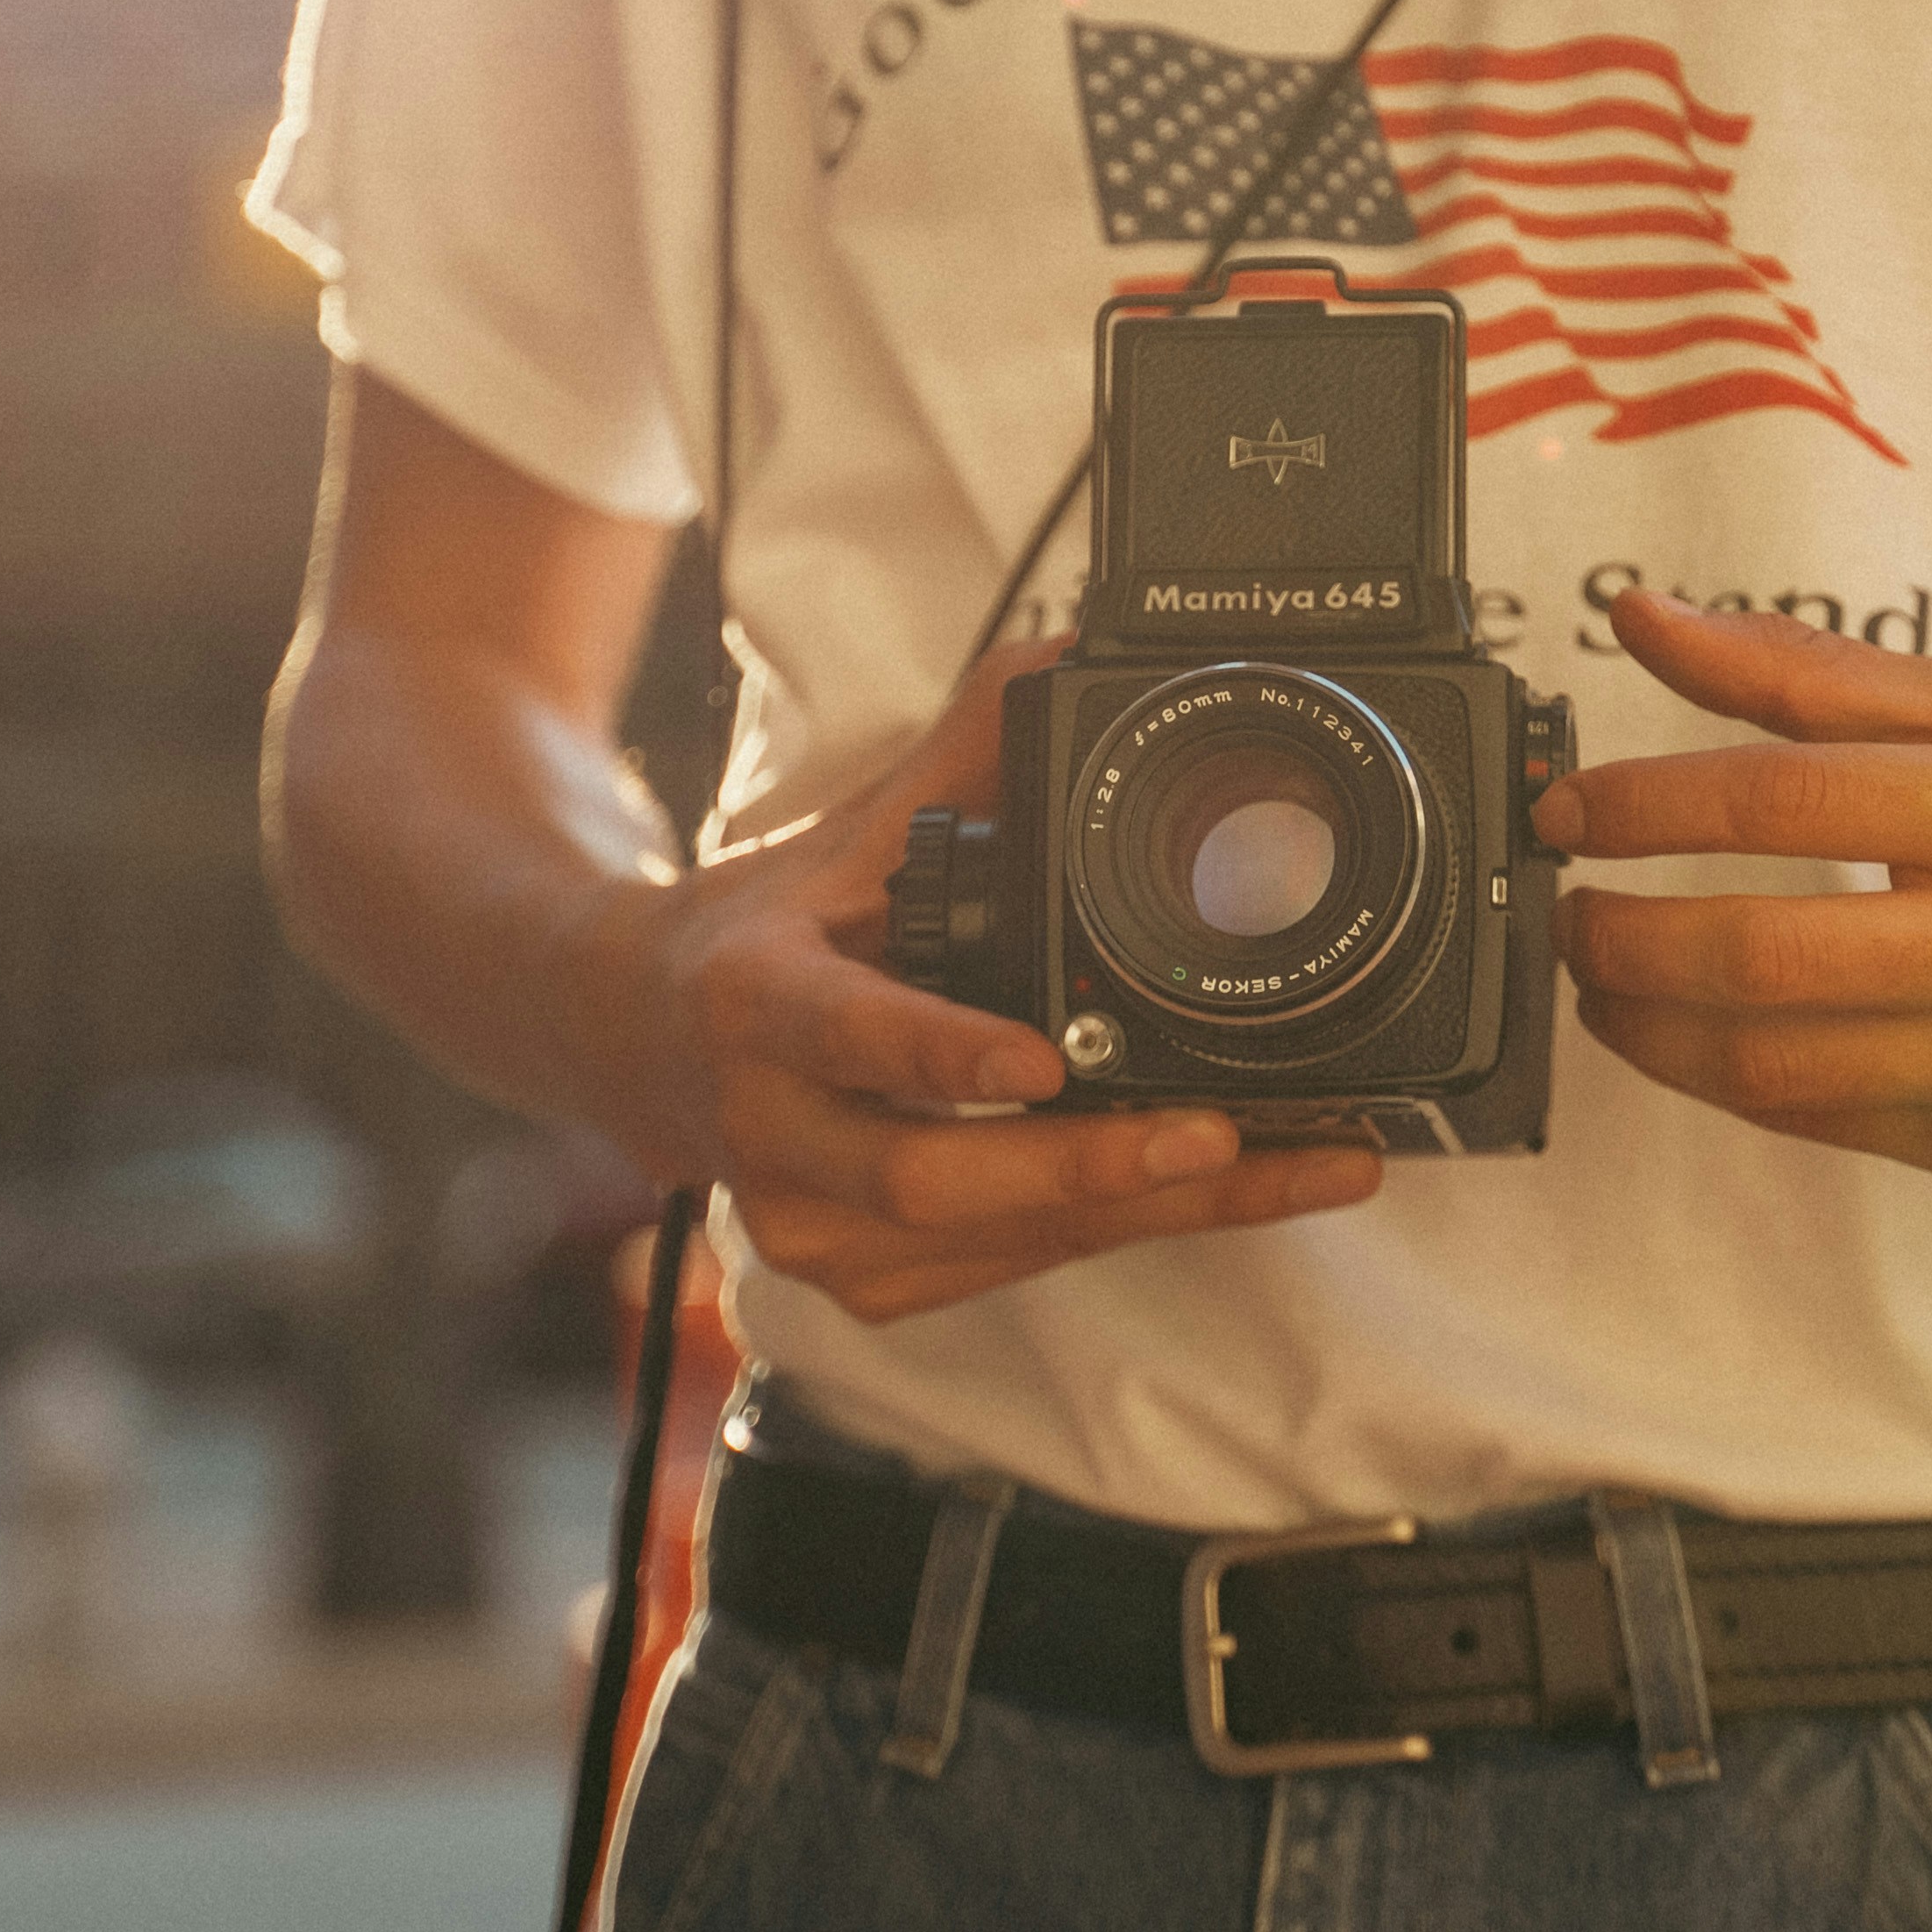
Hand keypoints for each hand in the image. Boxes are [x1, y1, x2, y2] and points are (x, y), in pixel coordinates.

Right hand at [590, 643, 1381, 1321]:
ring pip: (990, 1240)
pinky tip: (1227, 1194)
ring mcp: (808, 1225)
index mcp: (757, 1002)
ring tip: (1295, 1165)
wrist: (637, 1045)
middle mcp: (771, 1130)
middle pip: (931, 1177)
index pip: (846, 1032)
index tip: (1044, 1060)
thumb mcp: (848, 830)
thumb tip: (1082, 648)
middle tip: (1224, 1135)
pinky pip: (1007, 1270)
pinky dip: (1121, 1229)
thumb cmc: (765, 931)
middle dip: (1089, 1165)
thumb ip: (969, 746)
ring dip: (1149, 1210)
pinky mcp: (860, 1283)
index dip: (941, 1052)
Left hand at [1532, 591, 1931, 1181]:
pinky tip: (1693, 1037)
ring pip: (1775, 1068)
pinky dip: (1728, 1084)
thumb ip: (1806, 671)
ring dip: (1648, 1029)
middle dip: (1621, 938)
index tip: (1570, 809)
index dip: (1646, 805)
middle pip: (1763, 956)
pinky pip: (1823, 1126)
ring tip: (1601, 981)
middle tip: (1565, 909)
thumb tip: (1643, 620)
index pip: (1784, 799)